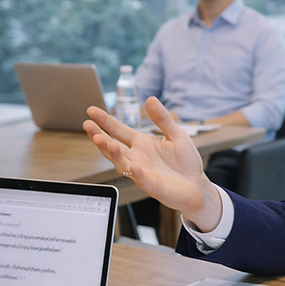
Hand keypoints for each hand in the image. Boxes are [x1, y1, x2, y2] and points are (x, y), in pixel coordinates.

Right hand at [84, 98, 223, 230]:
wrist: (196, 186)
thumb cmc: (185, 162)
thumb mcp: (177, 135)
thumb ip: (163, 119)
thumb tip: (150, 99)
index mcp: (142, 144)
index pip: (119, 130)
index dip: (105, 121)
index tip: (91, 111)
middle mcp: (137, 157)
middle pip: (112, 146)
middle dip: (99, 136)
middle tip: (88, 126)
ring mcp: (141, 172)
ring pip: (121, 163)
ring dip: (112, 153)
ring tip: (105, 142)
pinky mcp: (152, 186)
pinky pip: (141, 179)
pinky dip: (135, 173)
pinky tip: (132, 166)